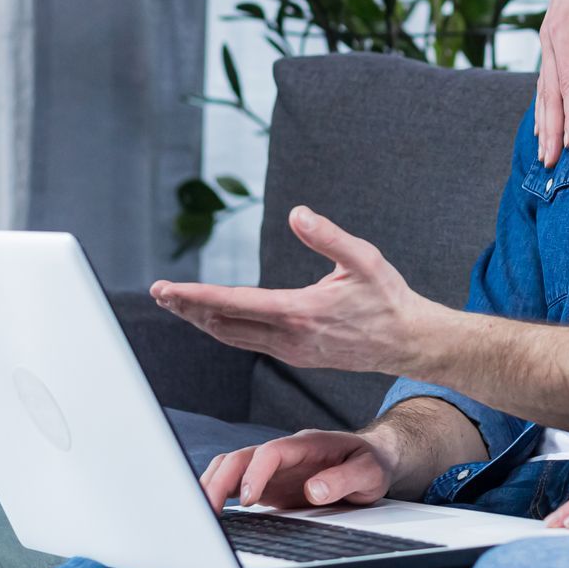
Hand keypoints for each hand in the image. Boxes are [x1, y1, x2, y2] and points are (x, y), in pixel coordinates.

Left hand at [151, 205, 449, 376]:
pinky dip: (226, 330)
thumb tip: (297, 212)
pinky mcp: (298, 355)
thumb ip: (328, 235)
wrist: (408, 341)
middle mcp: (290, 336)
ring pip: (234, 337)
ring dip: (203, 321)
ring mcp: (292, 350)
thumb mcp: (364, 258)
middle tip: (160, 293)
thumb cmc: (388, 298)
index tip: (166, 289)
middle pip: (224, 325)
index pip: (234, 304)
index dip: (196, 297)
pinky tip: (216, 319)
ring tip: (178, 305)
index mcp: (301, 311)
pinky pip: (251, 343)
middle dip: (188, 309)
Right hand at [199, 428, 396, 513]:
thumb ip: (345, 479)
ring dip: (212, 486)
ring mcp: (273, 468)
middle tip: (208, 512)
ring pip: (232, 467)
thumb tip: (315, 490)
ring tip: (201, 515)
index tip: (249, 499)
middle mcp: (285, 452)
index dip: (256, 473)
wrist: (373, 458)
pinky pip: (236, 483)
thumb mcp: (370, 472)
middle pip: (241, 457)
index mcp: (307, 444)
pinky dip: (218, 495)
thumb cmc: (371, 463)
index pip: (271, 452)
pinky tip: (209, 514)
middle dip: (220, 481)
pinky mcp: (268, 483)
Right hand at [535, 0, 568, 167]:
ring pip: (544, 89)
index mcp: (562, 31)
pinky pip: (546, 80)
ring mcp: (548, 42)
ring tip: (543, 153)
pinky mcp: (553, 44)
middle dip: (550, 128)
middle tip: (550, 161)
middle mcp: (549, 39)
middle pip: (548, 92)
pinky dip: (544, 105)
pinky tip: (543, 125)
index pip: (566, 81)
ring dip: (544, 122)